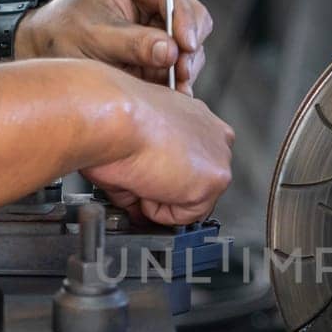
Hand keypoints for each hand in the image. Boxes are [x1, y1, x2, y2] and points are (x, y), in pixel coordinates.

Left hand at [16, 0, 214, 92]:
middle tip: (180, 75)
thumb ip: (132, 44)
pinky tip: (171, 91)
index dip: (183, 19)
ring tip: (173, 87)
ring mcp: (162, 19)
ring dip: (186, 66)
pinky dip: (179, 77)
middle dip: (189, 47)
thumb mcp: (94, 38)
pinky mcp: (164, 44)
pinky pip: (184, 61)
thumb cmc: (63, 33)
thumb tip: (171, 52)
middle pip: (193, 16)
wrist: (47, 50)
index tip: (184, 46)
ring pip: (193, 42)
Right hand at [82, 75, 234, 224]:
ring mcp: (218, 157)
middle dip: (167, 189)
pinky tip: (145, 185)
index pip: (192, 159)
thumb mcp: (135, 140)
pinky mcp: (214, 180)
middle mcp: (213, 133)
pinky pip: (185, 214)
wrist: (114, 119)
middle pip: (198, 180)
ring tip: (141, 176)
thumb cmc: (113, 118)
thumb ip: (151, 169)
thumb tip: (140, 199)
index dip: (166, 174)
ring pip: (193, 199)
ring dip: (162, 198)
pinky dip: (158, 211)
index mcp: (195, 117)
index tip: (147, 175)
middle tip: (139, 179)